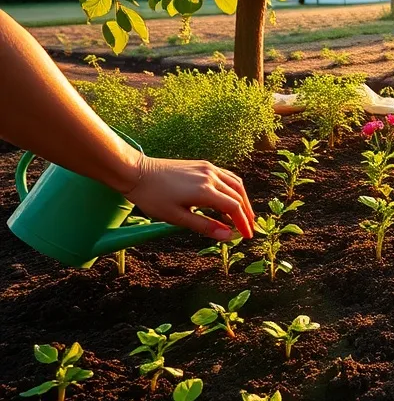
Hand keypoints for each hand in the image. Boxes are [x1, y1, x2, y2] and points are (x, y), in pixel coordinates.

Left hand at [124, 155, 255, 239]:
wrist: (137, 172)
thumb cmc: (153, 197)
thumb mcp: (176, 217)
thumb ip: (204, 226)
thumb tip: (227, 236)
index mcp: (205, 191)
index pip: (233, 208)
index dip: (243, 223)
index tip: (247, 235)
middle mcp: (210, 177)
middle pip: (238, 196)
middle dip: (246, 214)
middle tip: (249, 228)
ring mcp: (208, 168)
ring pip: (235, 184)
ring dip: (243, 200)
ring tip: (245, 214)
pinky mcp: (203, 165)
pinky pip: (226, 176)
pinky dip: (234, 188)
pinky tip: (231, 197)